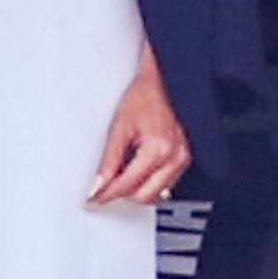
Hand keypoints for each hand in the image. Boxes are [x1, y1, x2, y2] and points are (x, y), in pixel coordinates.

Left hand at [87, 48, 191, 205]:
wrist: (163, 82)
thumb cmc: (145, 96)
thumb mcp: (120, 126)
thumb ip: (108, 160)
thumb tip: (98, 185)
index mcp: (158, 149)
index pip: (128, 185)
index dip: (107, 193)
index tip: (93, 196)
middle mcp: (175, 157)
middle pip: (143, 196)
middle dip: (122, 195)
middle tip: (104, 188)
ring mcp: (182, 160)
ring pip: (155, 194)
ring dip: (136, 190)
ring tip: (120, 176)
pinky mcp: (184, 159)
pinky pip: (164, 184)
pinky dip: (148, 183)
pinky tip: (136, 172)